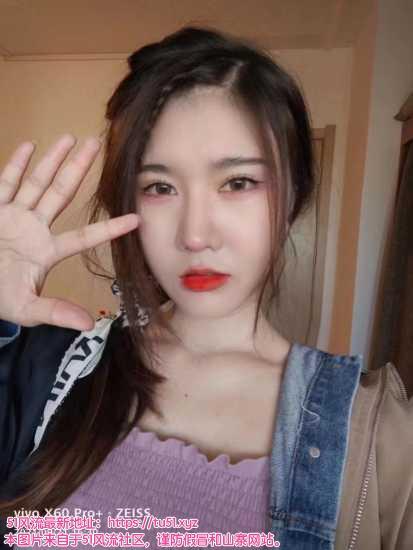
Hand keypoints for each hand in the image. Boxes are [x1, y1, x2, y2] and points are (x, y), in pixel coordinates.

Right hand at [0, 134, 138, 330]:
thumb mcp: (26, 309)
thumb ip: (55, 312)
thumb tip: (89, 324)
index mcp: (46, 251)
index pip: (84, 236)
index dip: (109, 227)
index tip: (136, 218)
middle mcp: (34, 228)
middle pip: (61, 194)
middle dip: (78, 169)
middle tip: (97, 145)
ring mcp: (12, 216)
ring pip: (36, 182)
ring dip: (52, 161)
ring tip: (71, 138)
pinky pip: (4, 183)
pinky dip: (14, 165)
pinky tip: (29, 146)